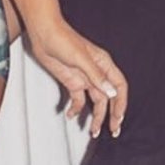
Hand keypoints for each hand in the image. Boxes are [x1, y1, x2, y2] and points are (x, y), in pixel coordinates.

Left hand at [27, 16, 127, 137]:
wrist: (43, 34)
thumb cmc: (63, 39)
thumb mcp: (81, 58)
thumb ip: (96, 76)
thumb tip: (111, 93)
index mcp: (104, 64)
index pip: (120, 86)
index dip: (121, 103)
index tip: (118, 118)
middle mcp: (96, 72)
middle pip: (109, 97)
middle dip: (112, 114)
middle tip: (113, 130)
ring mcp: (84, 78)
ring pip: (95, 101)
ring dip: (96, 116)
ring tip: (94, 131)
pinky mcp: (71, 81)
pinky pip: (78, 99)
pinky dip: (76, 108)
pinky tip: (71, 115)